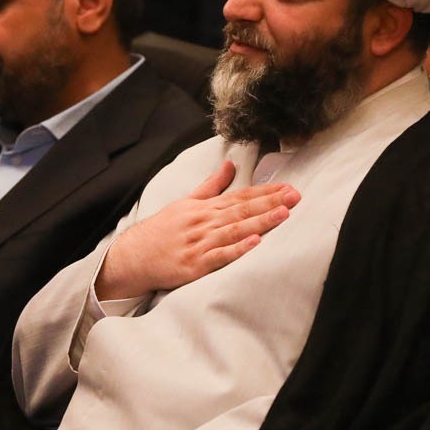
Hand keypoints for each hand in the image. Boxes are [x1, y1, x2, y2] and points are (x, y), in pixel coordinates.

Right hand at [95, 161, 299, 301]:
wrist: (134, 256)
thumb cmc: (162, 231)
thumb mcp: (186, 202)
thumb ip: (211, 185)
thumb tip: (229, 164)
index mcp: (204, 208)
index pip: (240, 197)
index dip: (265, 192)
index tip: (288, 188)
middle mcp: (204, 222)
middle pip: (241, 210)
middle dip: (270, 203)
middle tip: (295, 196)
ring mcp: (200, 243)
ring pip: (234, 230)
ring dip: (259, 222)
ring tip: (283, 214)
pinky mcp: (194, 265)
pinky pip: (219, 256)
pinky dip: (237, 249)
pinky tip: (254, 243)